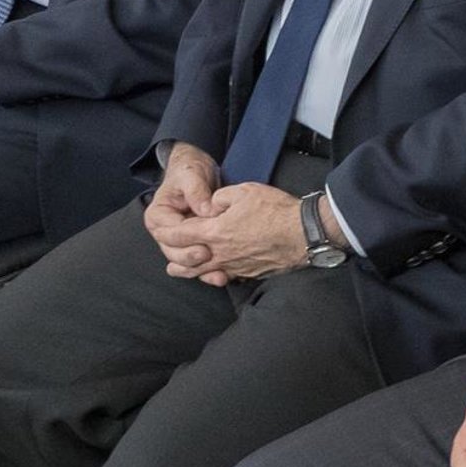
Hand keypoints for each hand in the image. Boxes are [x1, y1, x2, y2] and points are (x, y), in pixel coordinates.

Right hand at [145, 142, 221, 266]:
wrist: (199, 173)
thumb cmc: (190, 171)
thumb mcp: (192, 175)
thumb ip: (196, 191)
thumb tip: (206, 211)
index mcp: (158, 215)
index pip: (169, 234)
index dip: (186, 242)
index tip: (203, 246)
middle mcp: (165, 232)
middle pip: (173, 253)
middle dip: (191, 258)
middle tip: (209, 255)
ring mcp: (178, 241)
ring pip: (185, 263)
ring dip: (200, 271)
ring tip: (219, 273)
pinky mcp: (193, 246)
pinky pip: (198, 264)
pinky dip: (209, 272)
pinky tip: (223, 276)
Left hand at [161, 180, 305, 284]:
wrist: (303, 233)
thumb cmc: (274, 210)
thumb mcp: (243, 192)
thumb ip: (219, 199)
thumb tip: (209, 207)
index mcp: (215, 233)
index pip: (181, 237)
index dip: (168, 234)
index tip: (162, 233)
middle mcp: (221, 254)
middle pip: (189, 262)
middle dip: (176, 260)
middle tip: (168, 261)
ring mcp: (236, 266)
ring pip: (206, 273)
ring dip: (191, 272)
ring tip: (180, 271)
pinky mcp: (250, 272)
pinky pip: (227, 274)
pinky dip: (215, 273)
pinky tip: (216, 271)